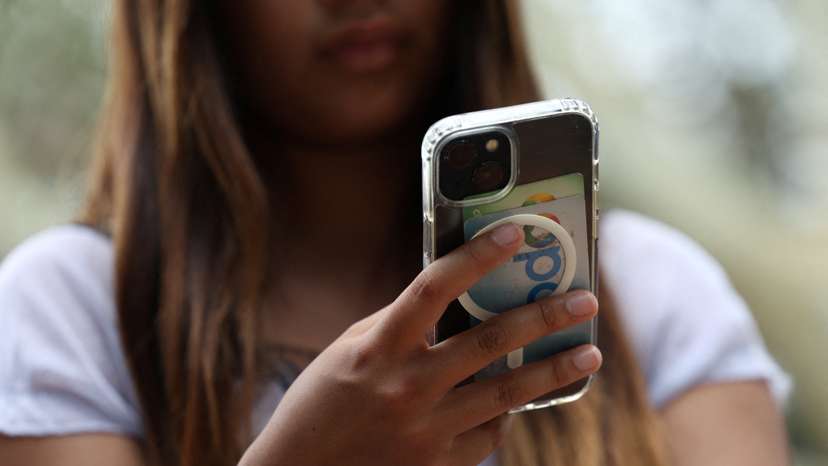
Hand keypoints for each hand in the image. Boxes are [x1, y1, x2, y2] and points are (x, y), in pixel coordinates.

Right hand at [240, 223, 600, 465]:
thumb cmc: (321, 402)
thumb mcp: (350, 349)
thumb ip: (399, 322)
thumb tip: (451, 293)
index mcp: (379, 348)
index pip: (434, 288)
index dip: (476, 257)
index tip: (513, 235)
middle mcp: (407, 386)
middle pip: (490, 342)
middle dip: (543, 316)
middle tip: (584, 300)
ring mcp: (426, 429)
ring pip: (507, 393)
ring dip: (554, 370)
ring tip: (589, 353)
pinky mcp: (439, 463)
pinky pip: (490, 433)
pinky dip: (508, 412)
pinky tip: (522, 399)